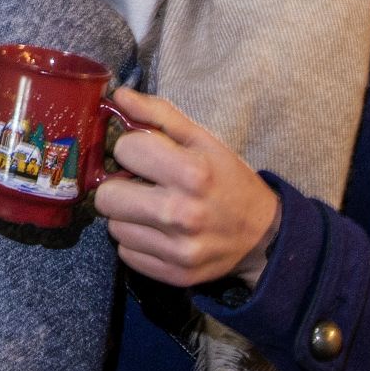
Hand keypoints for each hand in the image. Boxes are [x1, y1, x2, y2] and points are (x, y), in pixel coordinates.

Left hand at [92, 87, 281, 288]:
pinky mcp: (174, 275)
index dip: (131, 148)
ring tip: (151, 209)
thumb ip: (159, 115)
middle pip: (107, 197)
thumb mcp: (202, 140)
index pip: (124, 150)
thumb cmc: (228, 179)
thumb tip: (118, 96)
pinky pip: (127, 254)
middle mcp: (181, 214)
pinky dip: (137, 241)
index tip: (145, 155)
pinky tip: (157, 232)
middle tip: (139, 185)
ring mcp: (177, 249)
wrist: (262, 235)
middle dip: (119, 186)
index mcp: (191, 172)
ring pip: (114, 227)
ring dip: (127, 216)